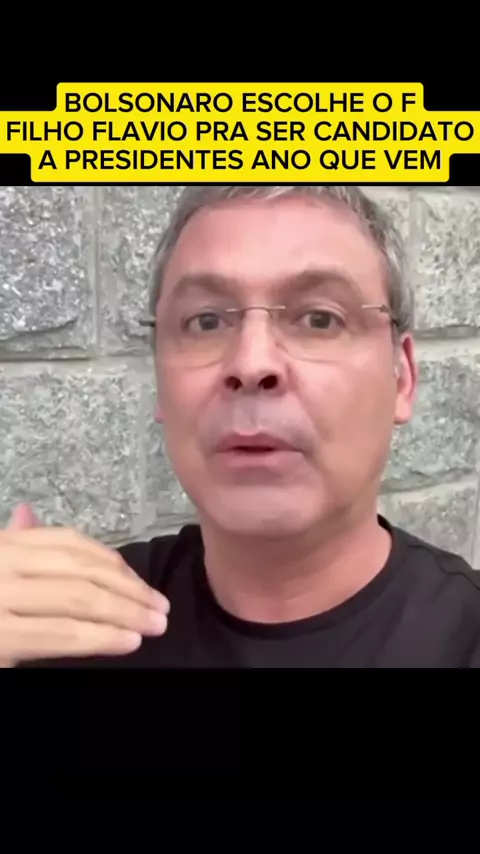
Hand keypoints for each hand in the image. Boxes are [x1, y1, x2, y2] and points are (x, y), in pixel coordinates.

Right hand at [0, 503, 169, 665]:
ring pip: (79, 600)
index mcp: (3, 545)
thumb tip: (28, 512)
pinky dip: (102, 637)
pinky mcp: (0, 638)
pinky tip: (128, 641)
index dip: (112, 561)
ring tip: (154, 625)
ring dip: (126, 612)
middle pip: (81, 570)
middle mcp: (2, 564)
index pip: (68, 544)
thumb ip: (14, 545)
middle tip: (161, 607)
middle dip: (129, 588)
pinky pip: (63, 634)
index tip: (141, 581)